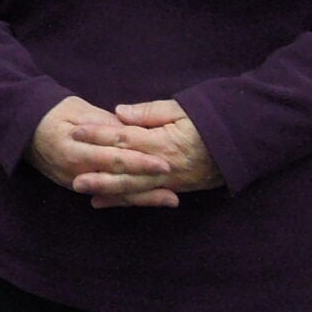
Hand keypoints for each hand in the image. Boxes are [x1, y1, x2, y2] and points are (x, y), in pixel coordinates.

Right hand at [28, 96, 175, 208]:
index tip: (164, 163)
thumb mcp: (78, 110)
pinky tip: (145, 200)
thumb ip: (105, 123)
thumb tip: (132, 131)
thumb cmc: (53, 113)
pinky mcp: (77, 186)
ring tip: (169, 199)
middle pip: (117, 180)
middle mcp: (75, 170)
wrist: (23, 128)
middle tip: (174, 188)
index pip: (113, 157)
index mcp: (75, 149)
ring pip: (114, 192)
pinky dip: (126, 198)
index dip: (140, 161)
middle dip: (147, 185)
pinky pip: (105, 195)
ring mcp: (75, 181)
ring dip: (142, 197)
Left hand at [72, 100, 224, 208]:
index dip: (99, 135)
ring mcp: (168, 180)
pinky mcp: (174, 188)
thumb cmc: (209, 120)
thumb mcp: (181, 109)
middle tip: (70, 173)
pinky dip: (123, 200)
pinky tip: (102, 202)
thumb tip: (119, 113)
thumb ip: (149, 112)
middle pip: (124, 169)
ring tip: (80, 189)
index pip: (124, 137)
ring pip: (132, 187)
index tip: (76, 131)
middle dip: (97, 171)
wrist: (240, 144)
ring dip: (106, 189)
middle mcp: (163, 164)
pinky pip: (144, 196)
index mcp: (162, 141)